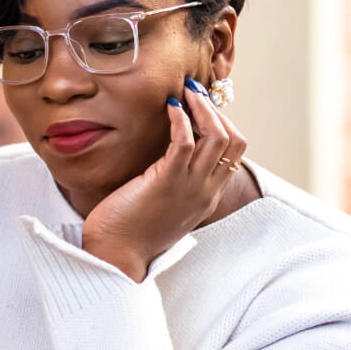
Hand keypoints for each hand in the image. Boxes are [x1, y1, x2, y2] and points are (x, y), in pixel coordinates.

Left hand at [82, 77, 246, 280]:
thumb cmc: (130, 231)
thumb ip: (173, 180)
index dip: (222, 123)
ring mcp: (189, 188)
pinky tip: (169, 109)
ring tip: (184, 94)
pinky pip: (184, 141)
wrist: (115, 256)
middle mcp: (205, 192)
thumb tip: (167, 151)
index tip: (201, 108)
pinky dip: (180, 119)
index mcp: (207, 197)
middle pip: (234, 141)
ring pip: (217, 137)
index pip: (234, 153)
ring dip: (202, 108)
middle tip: (193, 93)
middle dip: (216, 111)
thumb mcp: (163, 204)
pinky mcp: (166, 182)